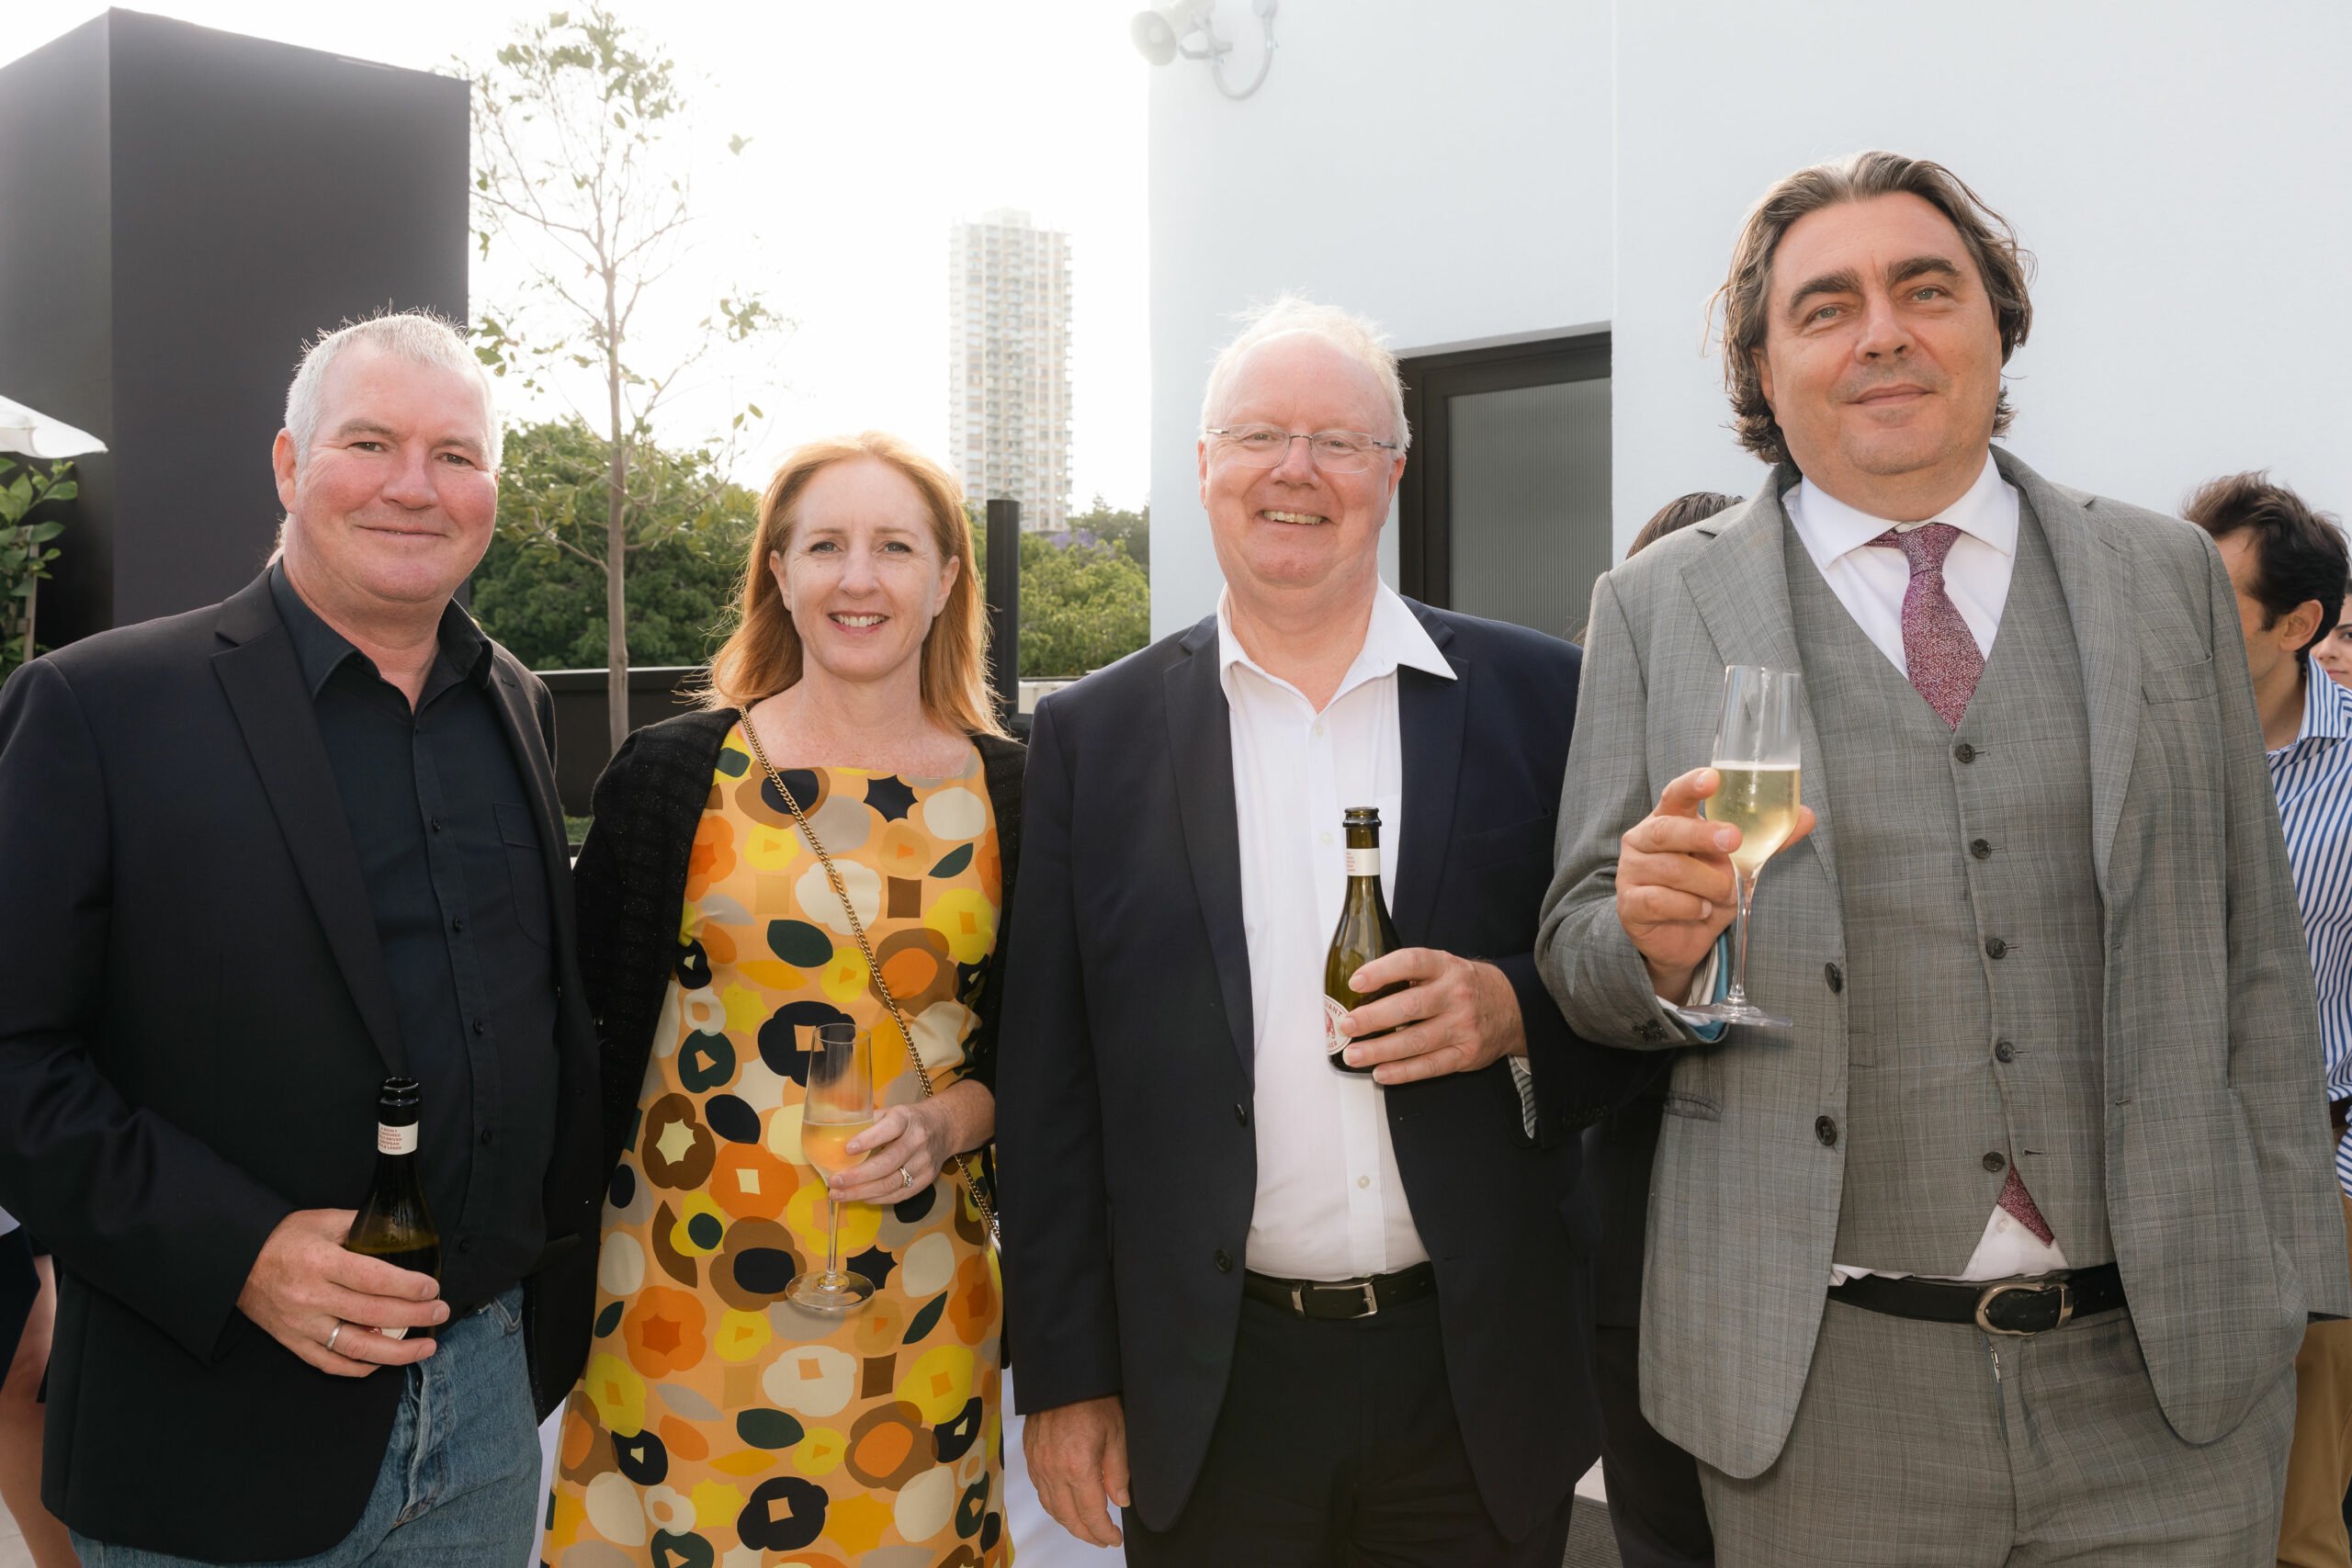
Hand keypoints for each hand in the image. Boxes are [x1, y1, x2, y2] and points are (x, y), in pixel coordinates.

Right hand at [236, 1209, 446, 1376]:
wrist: (235, 1262)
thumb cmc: (283, 1238)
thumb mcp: (323, 1221)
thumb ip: (363, 1226)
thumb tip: (402, 1234)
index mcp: (320, 1262)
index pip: (373, 1278)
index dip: (407, 1286)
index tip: (432, 1288)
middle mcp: (310, 1296)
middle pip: (372, 1313)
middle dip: (414, 1316)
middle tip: (440, 1312)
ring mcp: (301, 1324)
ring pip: (355, 1346)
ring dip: (396, 1351)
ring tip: (425, 1348)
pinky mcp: (292, 1342)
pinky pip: (330, 1363)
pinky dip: (360, 1366)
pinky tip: (383, 1360)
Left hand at [827, 1080, 993, 1205]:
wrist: (944, 1128)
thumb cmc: (908, 1120)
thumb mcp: (891, 1112)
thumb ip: (868, 1123)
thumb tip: (836, 1136)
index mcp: (906, 1119)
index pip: (889, 1129)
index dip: (868, 1139)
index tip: (847, 1149)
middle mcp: (918, 1141)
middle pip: (887, 1163)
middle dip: (858, 1176)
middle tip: (834, 1181)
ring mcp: (924, 1163)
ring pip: (891, 1183)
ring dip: (862, 1192)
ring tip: (839, 1195)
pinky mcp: (927, 1180)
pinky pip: (899, 1194)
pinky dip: (877, 1198)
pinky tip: (860, 1198)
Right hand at [1026, 1394, 1129, 1547]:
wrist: (1064, 1374)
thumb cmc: (1093, 1398)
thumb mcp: (1117, 1433)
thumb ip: (1118, 1472)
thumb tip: (1121, 1501)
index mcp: (1078, 1467)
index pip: (1091, 1514)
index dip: (1104, 1532)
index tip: (1114, 1538)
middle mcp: (1053, 1470)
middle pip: (1068, 1518)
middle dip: (1087, 1534)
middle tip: (1103, 1538)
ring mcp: (1038, 1464)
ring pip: (1051, 1508)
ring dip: (1069, 1523)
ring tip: (1086, 1527)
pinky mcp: (1030, 1457)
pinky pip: (1040, 1491)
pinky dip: (1054, 1506)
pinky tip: (1065, 1506)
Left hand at [1337, 949, 1521, 1085]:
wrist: (1513, 1007)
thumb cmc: (1465, 986)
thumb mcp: (1444, 967)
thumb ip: (1412, 974)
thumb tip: (1362, 988)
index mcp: (1445, 967)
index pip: (1411, 962)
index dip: (1382, 971)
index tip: (1356, 982)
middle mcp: (1455, 995)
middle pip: (1410, 1006)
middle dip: (1373, 1017)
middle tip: (1347, 1025)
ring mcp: (1463, 1026)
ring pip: (1416, 1041)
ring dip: (1380, 1050)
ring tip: (1354, 1054)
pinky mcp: (1466, 1054)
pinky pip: (1430, 1066)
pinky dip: (1403, 1072)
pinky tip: (1381, 1072)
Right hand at [1615, 767, 1814, 999]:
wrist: (1679, 939)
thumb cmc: (1704, 891)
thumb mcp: (1736, 864)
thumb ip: (1765, 841)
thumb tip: (1806, 815)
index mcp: (1667, 821)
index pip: (1674, 795)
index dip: (1691, 785)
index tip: (1712, 778)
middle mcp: (1643, 841)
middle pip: (1668, 830)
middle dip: (1703, 834)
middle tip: (1734, 840)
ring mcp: (1632, 872)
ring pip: (1671, 870)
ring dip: (1708, 884)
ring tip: (1723, 893)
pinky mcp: (1629, 904)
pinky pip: (1661, 901)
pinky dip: (1690, 907)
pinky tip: (1702, 910)